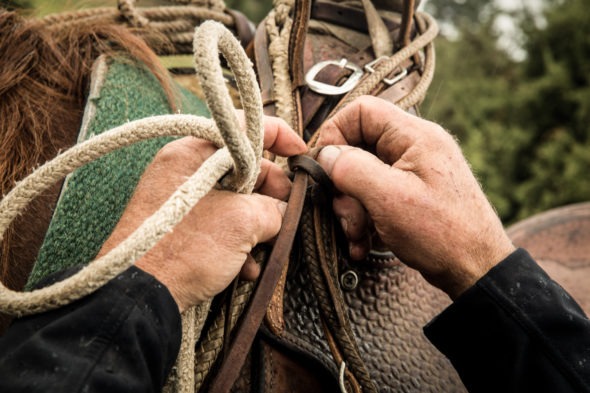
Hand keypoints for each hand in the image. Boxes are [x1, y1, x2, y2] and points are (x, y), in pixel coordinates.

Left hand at [98, 114, 306, 311]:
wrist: (142, 297)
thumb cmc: (184, 248)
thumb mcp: (242, 222)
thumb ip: (273, 209)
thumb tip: (284, 211)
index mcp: (193, 151)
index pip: (244, 126)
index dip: (281, 137)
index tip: (302, 156)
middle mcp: (185, 169)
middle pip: (244, 167)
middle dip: (270, 194)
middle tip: (287, 214)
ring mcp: (182, 199)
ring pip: (235, 200)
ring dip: (256, 225)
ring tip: (266, 248)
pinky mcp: (181, 227)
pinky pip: (219, 223)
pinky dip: (237, 242)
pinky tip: (246, 267)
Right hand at [316, 96, 514, 298]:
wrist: (476, 271)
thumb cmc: (442, 234)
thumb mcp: (389, 199)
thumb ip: (352, 169)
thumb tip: (326, 155)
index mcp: (415, 136)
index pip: (362, 110)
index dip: (335, 133)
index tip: (324, 167)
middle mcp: (414, 148)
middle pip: (358, 147)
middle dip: (343, 184)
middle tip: (345, 214)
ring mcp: (413, 172)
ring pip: (362, 176)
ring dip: (351, 208)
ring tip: (357, 235)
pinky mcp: (410, 194)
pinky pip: (374, 195)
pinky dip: (364, 218)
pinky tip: (363, 242)